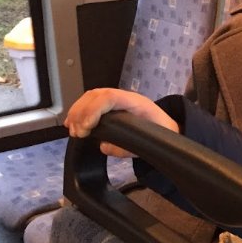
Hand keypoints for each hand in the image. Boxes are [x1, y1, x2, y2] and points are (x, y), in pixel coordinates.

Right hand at [64, 88, 179, 156]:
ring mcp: (118, 98)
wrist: (168, 128)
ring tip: (73, 129)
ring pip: (91, 96)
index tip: (87, 127)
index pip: (110, 97)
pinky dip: (79, 111)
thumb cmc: (160, 133)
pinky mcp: (111, 104)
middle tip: (77, 132)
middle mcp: (125, 97)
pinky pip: (91, 101)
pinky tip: (73, 123)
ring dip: (77, 111)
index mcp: (137, 103)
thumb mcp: (147, 144)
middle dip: (82, 112)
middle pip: (97, 94)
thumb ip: (126, 147)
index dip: (94, 110)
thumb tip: (103, 146)